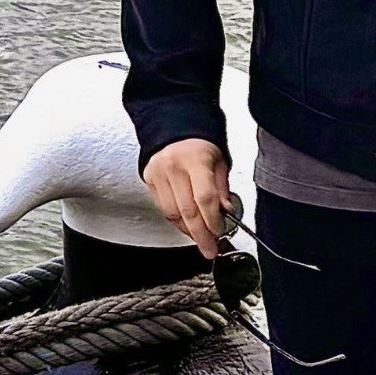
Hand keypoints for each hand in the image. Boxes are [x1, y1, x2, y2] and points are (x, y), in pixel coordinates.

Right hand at [142, 137, 233, 258]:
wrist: (174, 125)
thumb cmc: (200, 143)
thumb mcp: (219, 160)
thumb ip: (222, 187)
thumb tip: (226, 212)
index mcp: (195, 158)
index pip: (205, 198)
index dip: (213, 220)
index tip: (220, 232)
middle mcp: (174, 165)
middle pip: (188, 211)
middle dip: (201, 235)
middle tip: (210, 249)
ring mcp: (159, 172)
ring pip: (173, 214)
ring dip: (188, 230)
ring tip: (200, 237)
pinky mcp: (149, 179)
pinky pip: (163, 208)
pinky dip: (176, 221)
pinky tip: (187, 225)